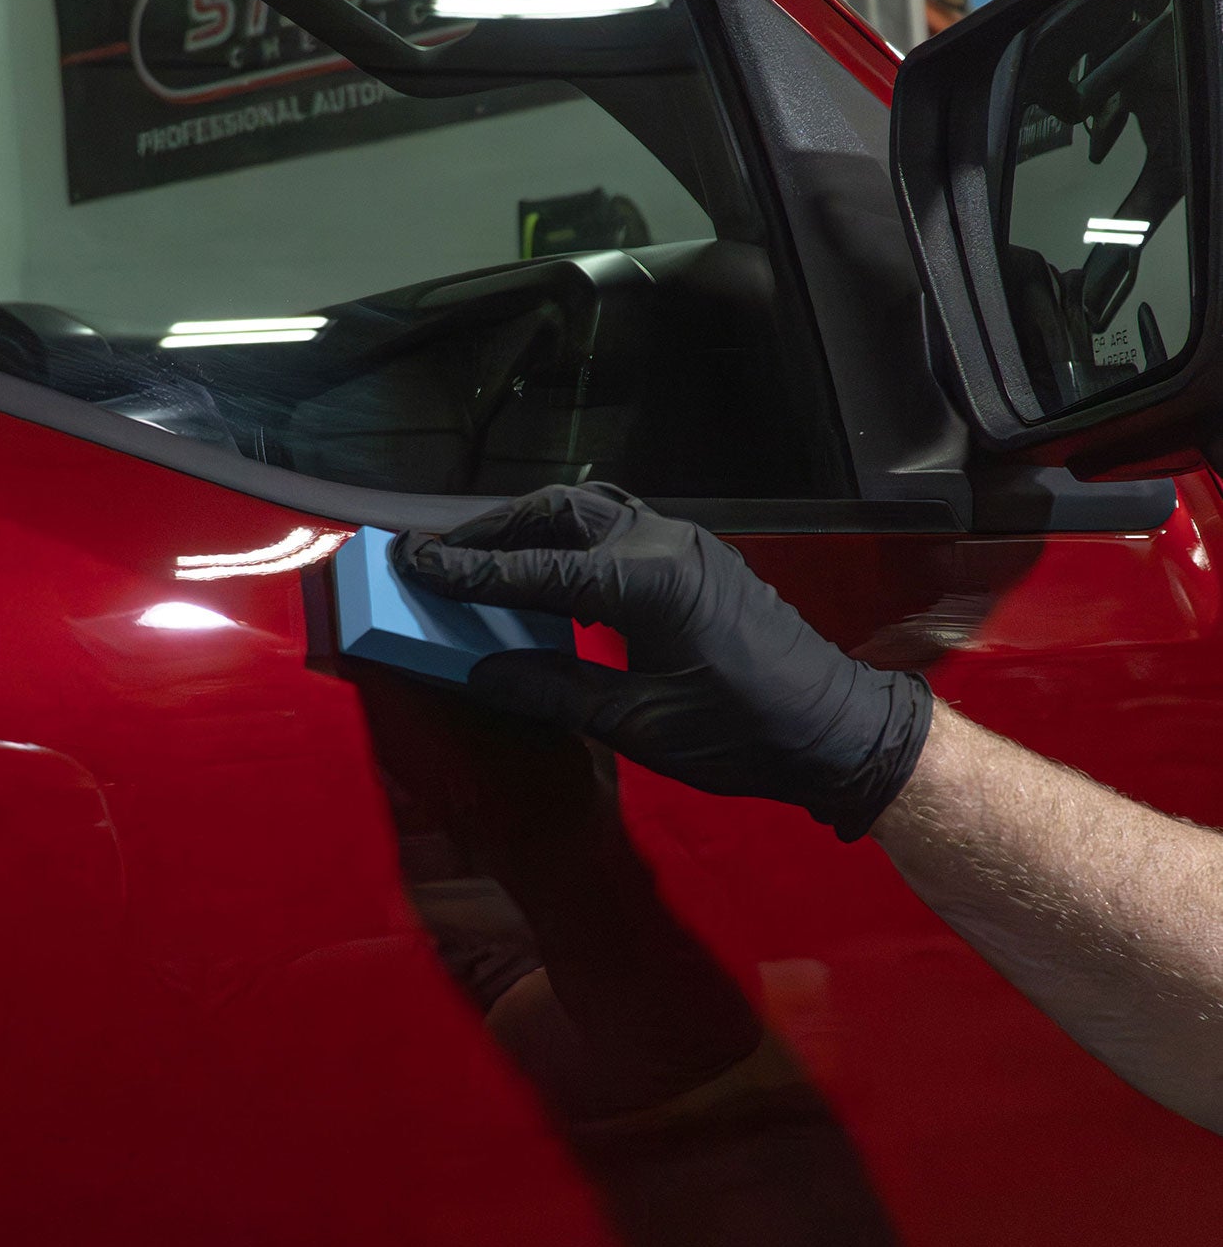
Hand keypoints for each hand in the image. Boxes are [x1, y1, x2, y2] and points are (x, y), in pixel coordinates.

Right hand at [392, 483, 931, 840]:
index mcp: (646, 583)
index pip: (535, 569)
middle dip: (492, 531)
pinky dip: (570, 540)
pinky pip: (618, 527)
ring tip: (483, 557)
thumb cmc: (743, 734)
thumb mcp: (639, 725)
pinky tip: (547, 570)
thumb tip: (482, 674)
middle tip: (437, 556)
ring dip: (532, 528)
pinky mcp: (697, 557)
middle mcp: (664, 544)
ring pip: (589, 511)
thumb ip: (555, 691)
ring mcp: (685, 544)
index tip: (411, 561)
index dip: (466, 570)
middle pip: (558, 514)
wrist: (835, 727)